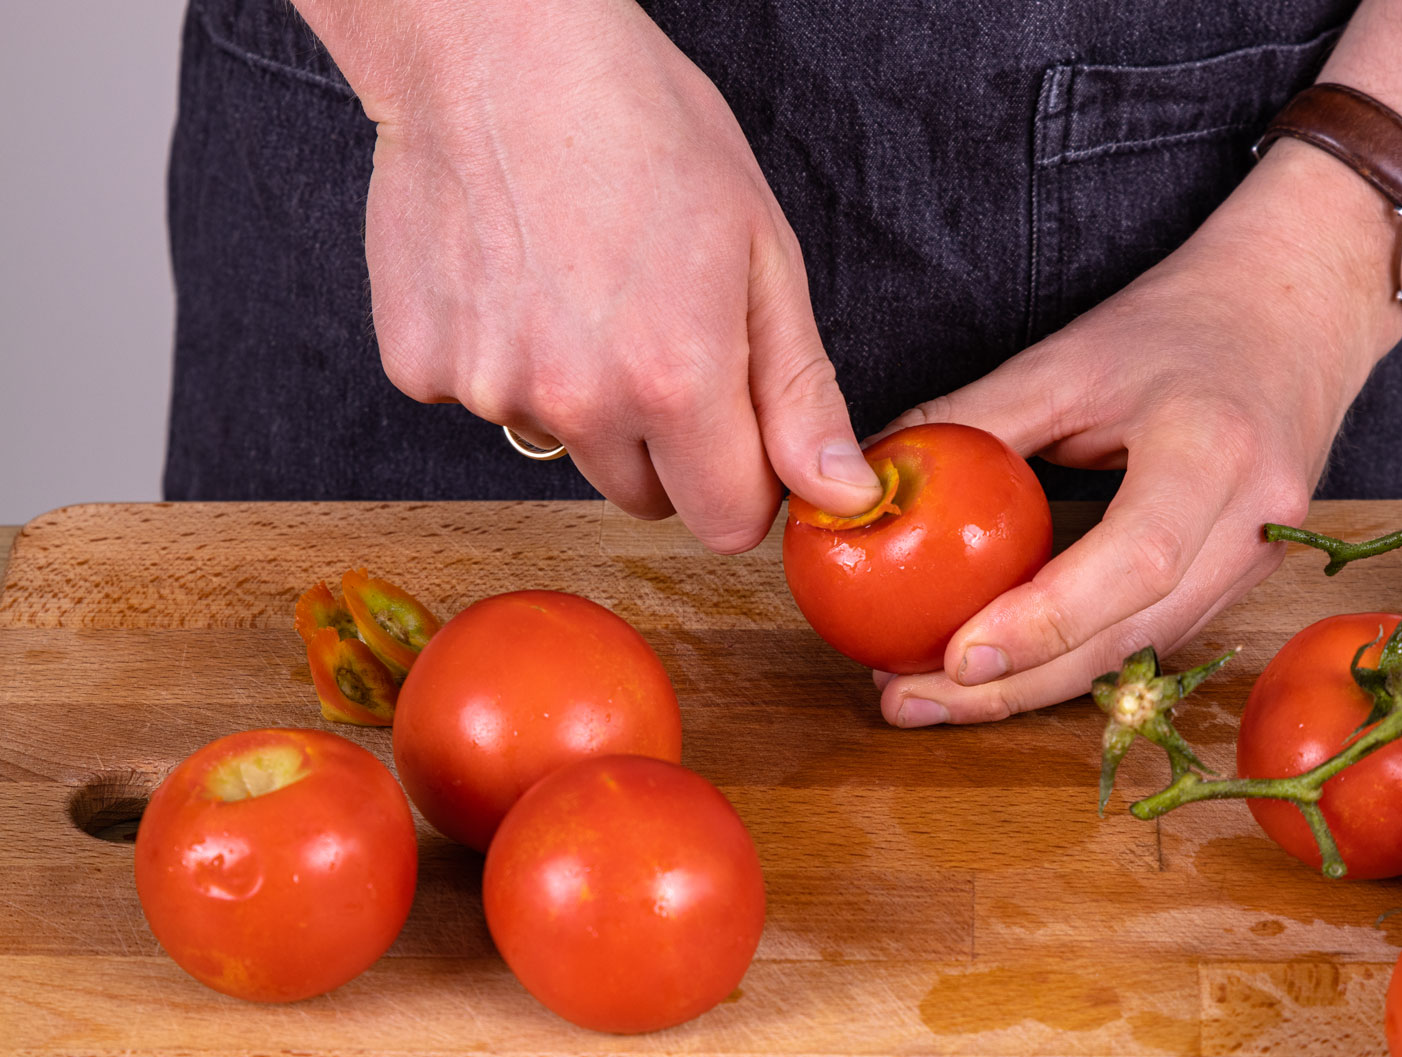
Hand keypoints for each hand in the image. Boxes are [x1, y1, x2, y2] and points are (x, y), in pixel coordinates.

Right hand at [295, 0, 881, 549]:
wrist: (494, 45)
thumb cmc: (641, 123)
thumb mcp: (761, 251)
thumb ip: (800, 392)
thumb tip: (841, 495)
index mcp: (678, 381)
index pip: (728, 523)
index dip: (743, 479)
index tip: (737, 423)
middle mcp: (580, 402)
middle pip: (644, 498)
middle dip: (664, 442)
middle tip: (654, 326)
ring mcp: (489, 388)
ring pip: (562, 447)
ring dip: (579, 396)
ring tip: (578, 282)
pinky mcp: (419, 365)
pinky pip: (479, 401)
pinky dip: (500, 356)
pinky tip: (512, 274)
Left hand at [871, 141, 1401, 725]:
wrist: (1299, 309)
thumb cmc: (1180, 323)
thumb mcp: (1069, 356)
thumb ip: (975, 419)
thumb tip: (866, 481)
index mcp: (1215, 449)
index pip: (1135, 561)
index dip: (1044, 622)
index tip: (954, 658)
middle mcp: (1254, 520)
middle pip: (1133, 636)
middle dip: (1016, 687)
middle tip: (909, 701)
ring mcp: (1262, 560)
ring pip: (1142, 655)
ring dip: (1037, 689)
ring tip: (934, 697)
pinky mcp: (1246, 580)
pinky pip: (1153, 639)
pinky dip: (1076, 662)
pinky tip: (1004, 671)